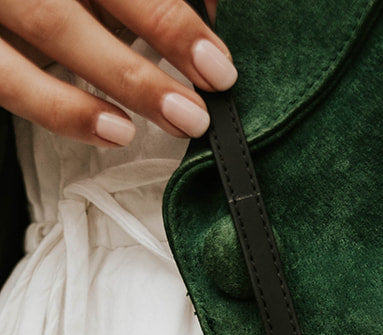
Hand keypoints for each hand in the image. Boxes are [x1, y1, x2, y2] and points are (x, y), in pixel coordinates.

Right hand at [0, 0, 231, 147]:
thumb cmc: (36, 3)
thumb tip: (205, 13)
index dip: (171, 12)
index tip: (218, 56)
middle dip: (162, 28)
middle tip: (212, 81)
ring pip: (52, 25)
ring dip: (124, 75)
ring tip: (178, 116)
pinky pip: (6, 76)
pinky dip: (61, 108)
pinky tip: (111, 130)